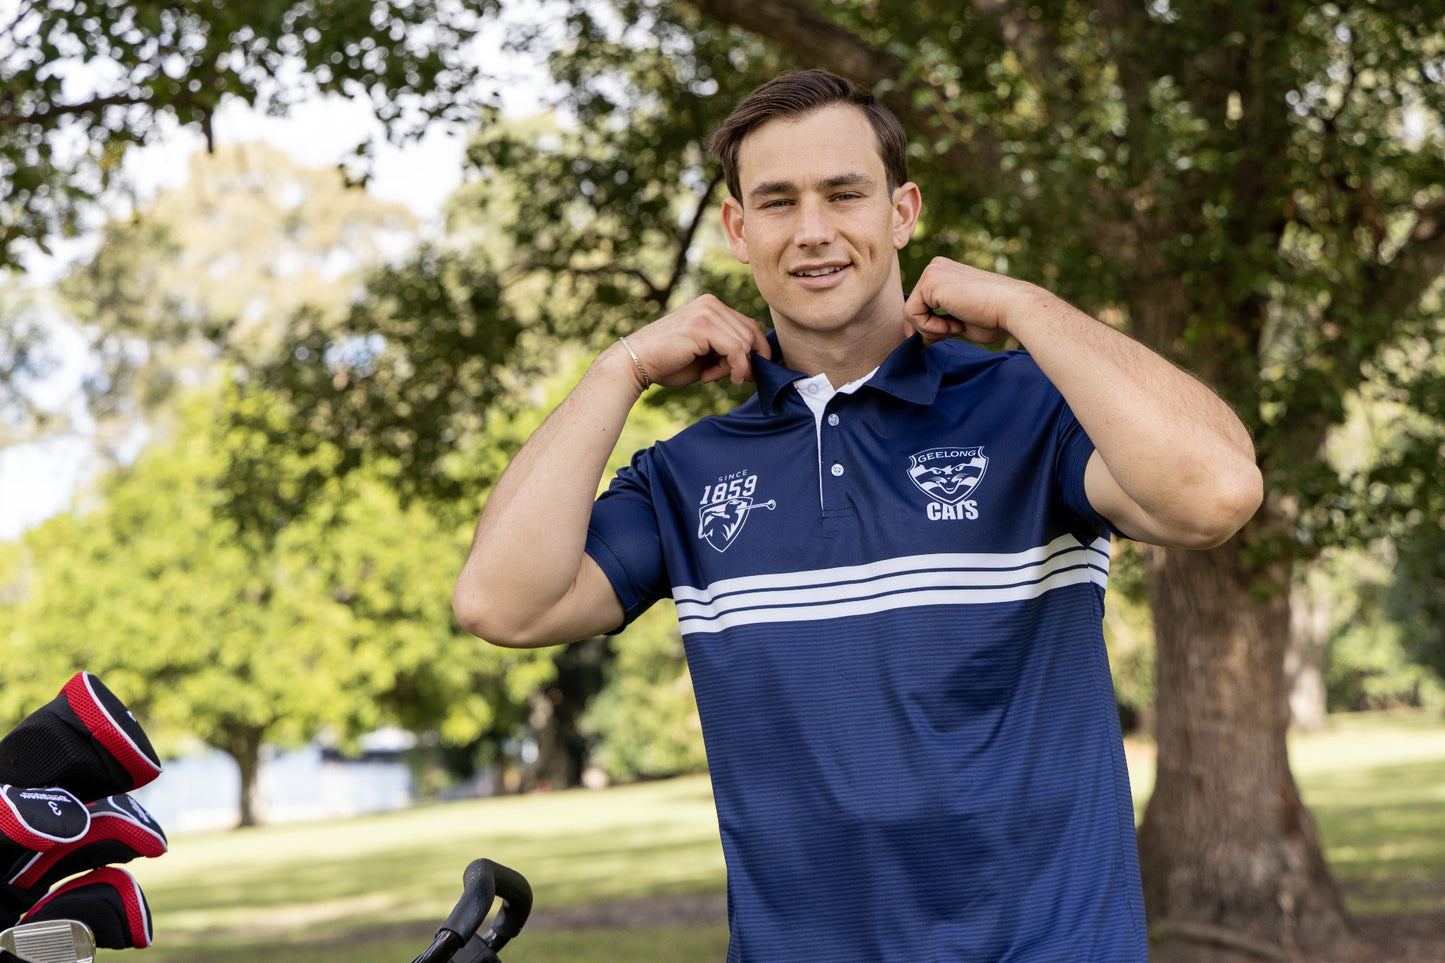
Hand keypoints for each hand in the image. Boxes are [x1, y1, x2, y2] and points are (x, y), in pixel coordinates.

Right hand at [622, 295, 770, 388]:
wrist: (634, 364)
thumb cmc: (668, 363)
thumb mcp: (706, 357)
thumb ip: (729, 354)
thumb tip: (758, 365)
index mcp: (711, 306)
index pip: (749, 326)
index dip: (754, 352)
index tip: (741, 374)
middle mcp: (711, 303)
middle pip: (751, 333)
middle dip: (744, 361)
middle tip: (723, 377)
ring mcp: (707, 312)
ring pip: (745, 342)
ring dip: (734, 367)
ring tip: (709, 376)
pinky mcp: (702, 326)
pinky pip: (736, 349)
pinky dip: (734, 368)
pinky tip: (714, 377)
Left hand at [902, 257, 1047, 346]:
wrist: (1014, 308)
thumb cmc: (995, 317)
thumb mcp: (959, 323)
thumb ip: (938, 326)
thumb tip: (918, 340)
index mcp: (944, 274)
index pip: (922, 304)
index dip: (930, 326)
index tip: (952, 332)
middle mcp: (936, 268)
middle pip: (914, 308)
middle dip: (929, 328)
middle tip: (956, 329)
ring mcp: (932, 271)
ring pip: (911, 313)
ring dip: (932, 329)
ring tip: (958, 326)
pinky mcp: (930, 281)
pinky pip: (912, 314)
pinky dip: (930, 327)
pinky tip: (954, 324)